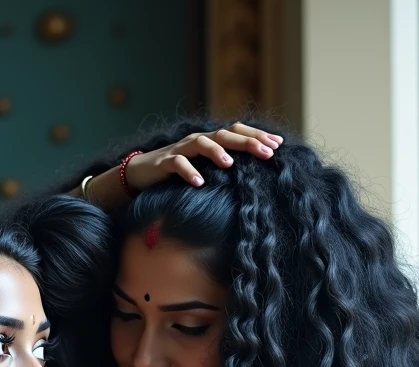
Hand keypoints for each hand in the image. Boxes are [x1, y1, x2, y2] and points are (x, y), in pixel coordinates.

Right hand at [124, 123, 282, 190]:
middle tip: (267, 152)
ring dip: (217, 152)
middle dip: (247, 143)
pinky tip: (198, 183)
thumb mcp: (202, 166)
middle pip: (225, 135)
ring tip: (230, 164)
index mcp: (209, 140)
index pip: (237, 131)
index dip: (257, 136)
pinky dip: (188, 171)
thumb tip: (250, 173)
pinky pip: (178, 164)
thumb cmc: (175, 173)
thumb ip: (221, 165)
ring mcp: (180, 149)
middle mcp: (197, 140)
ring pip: (202, 143)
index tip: (278, 144)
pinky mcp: (164, 162)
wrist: (140, 173)